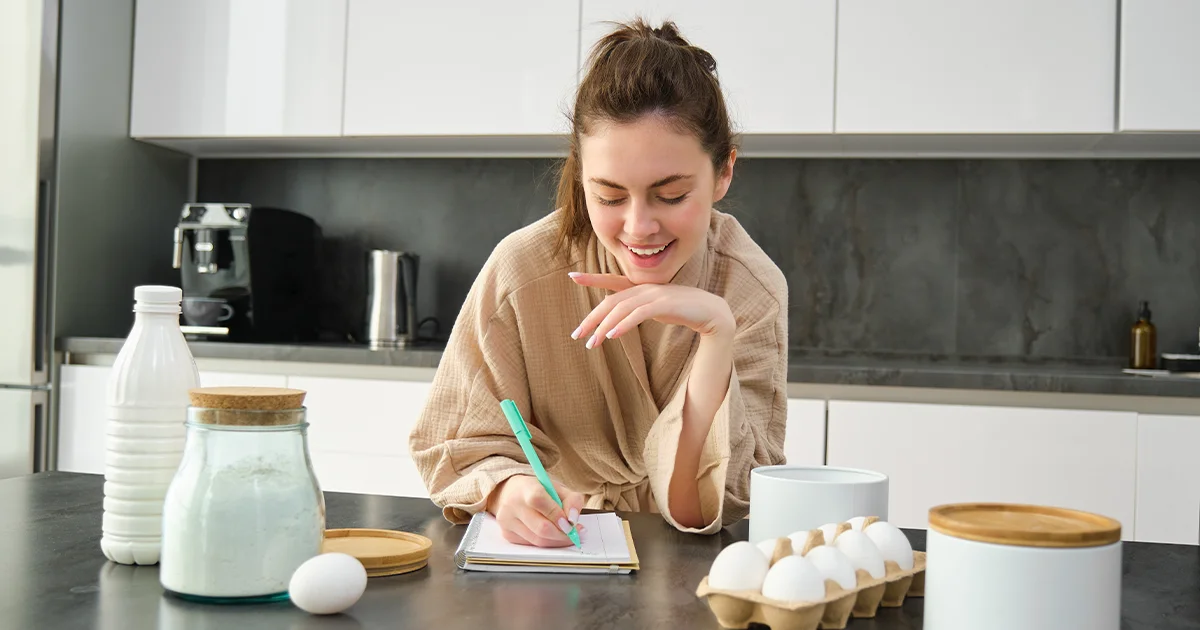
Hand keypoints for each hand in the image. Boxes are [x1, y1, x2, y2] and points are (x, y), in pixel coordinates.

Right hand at [485, 475, 585, 547]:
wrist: (512, 492)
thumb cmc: (538, 490)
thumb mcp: (558, 487)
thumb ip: (572, 500)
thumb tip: (573, 519)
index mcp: (526, 488)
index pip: (539, 500)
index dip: (557, 514)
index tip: (571, 522)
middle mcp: (513, 504)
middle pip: (541, 527)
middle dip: (562, 534)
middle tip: (574, 532)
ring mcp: (508, 521)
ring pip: (538, 540)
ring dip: (557, 541)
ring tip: (567, 534)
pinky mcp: (508, 534)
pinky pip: (532, 545)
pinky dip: (546, 543)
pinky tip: (552, 536)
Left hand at [568, 272, 734, 347]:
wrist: (711, 312)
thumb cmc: (683, 310)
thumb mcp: (656, 308)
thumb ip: (638, 308)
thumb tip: (619, 317)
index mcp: (642, 288)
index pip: (612, 281)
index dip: (592, 278)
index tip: (572, 277)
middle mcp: (645, 288)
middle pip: (611, 302)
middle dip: (591, 318)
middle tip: (576, 335)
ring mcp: (655, 294)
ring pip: (621, 308)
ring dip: (603, 326)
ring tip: (591, 343)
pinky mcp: (664, 304)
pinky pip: (638, 314)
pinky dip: (623, 324)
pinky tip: (611, 335)